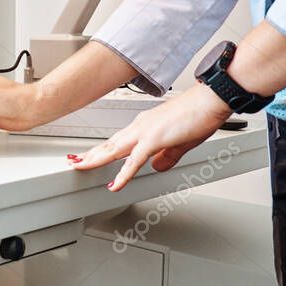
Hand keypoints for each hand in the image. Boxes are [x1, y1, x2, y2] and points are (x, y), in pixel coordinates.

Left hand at [69, 83, 232, 189]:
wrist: (211, 100)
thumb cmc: (199, 114)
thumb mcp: (180, 142)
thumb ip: (167, 156)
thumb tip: (158, 166)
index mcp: (145, 125)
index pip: (117, 141)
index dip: (102, 150)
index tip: (90, 156)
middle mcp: (140, 126)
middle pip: (110, 144)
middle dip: (90, 154)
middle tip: (74, 161)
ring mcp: (145, 131)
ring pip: (114, 149)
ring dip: (96, 159)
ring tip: (80, 167)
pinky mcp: (155, 139)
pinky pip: (135, 161)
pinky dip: (123, 174)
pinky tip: (115, 184)